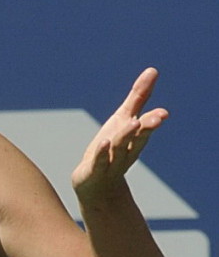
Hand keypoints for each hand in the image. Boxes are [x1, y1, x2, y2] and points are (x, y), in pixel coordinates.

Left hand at [72, 68, 167, 206]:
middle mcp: (126, 150)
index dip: (153, 120)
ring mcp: (111, 162)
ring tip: (132, 123)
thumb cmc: (112, 148)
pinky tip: (103, 142)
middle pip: (138, 138)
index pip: (146, 127)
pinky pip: (99, 162)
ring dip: (126, 136)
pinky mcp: (94, 171)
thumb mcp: (123, 119)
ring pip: (120, 148)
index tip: (163, 113)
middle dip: (146, 128)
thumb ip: (138, 97)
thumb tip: (153, 70)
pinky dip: (102, 153)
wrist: (96, 186)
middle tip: (156, 119)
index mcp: (135, 138)